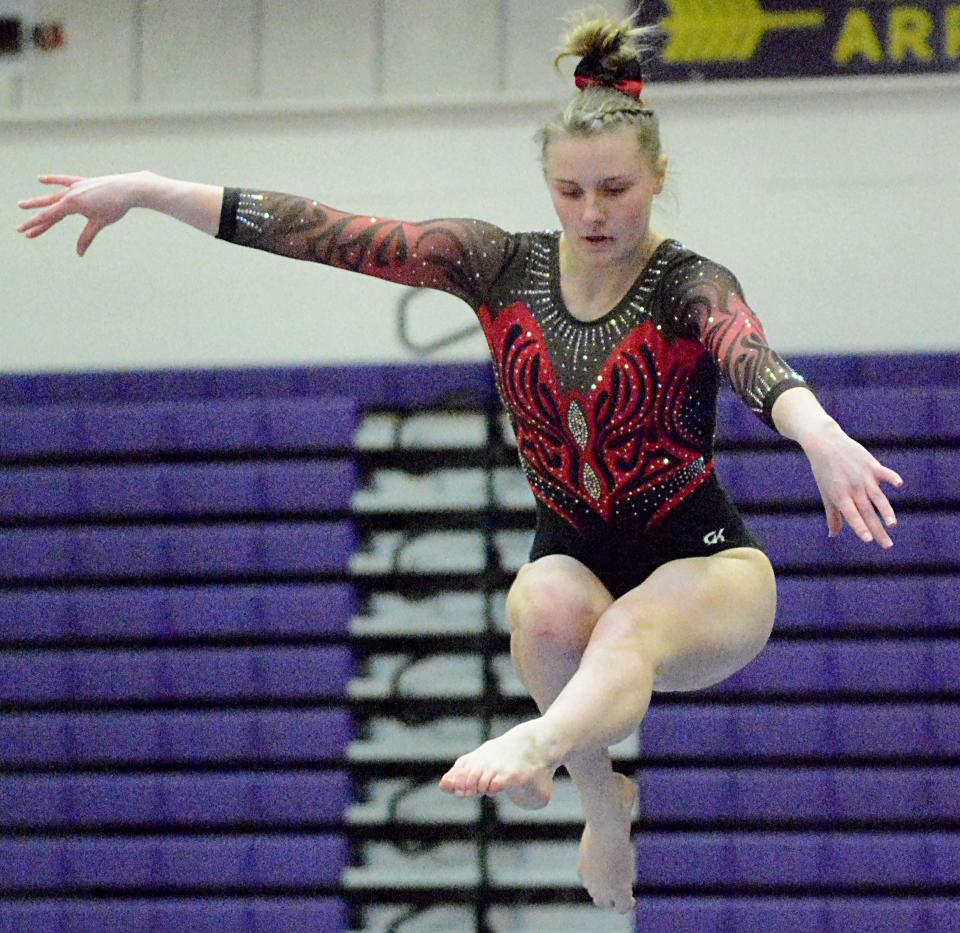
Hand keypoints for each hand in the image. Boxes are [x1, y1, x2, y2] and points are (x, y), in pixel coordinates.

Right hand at [17, 172, 145, 256]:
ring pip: (53, 196)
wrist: (129, 188)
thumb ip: (86, 238)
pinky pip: (64, 180)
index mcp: (71, 204)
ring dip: (38, 202)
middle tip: (20, 228)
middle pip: (48, 209)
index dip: (35, 225)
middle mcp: (70, 194)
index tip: (23, 232)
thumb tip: (80, 254)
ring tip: (23, 205)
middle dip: (34, 219)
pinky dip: (53, 180)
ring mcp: (75, 187)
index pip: (49, 217)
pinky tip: (41, 180)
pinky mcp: (82, 182)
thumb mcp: (99, 223)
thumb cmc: (115, 207)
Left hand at [804, 425, 902, 547]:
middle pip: (867, 512)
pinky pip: (884, 473)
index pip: (852, 515)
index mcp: (840, 496)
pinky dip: (891, 477)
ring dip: (886, 511)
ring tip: (893, 525)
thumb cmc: (824, 471)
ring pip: (877, 497)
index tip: (868, 540)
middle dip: (878, 530)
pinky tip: (899, 484)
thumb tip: (832, 535)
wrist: (825, 443)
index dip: (860, 527)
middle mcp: (853, 488)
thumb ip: (833, 515)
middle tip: (888, 546)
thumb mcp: (826, 493)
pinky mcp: (872, 465)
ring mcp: (863, 476)